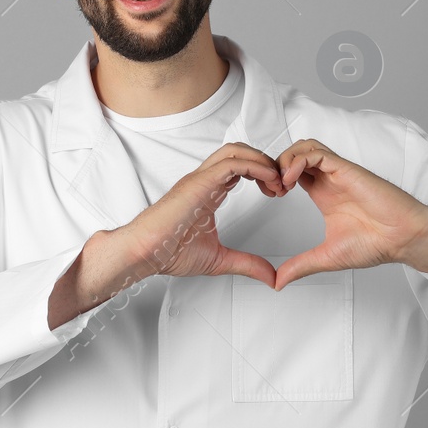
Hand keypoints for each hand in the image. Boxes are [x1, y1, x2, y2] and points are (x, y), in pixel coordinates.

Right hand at [119, 142, 287, 287]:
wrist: (145, 252)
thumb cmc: (168, 252)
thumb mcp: (220, 260)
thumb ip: (247, 264)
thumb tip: (270, 277)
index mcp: (208, 191)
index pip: (240, 168)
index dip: (263, 174)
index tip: (278, 191)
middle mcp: (204, 180)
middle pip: (240, 152)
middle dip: (266, 163)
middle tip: (283, 184)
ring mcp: (201, 178)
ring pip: (236, 150)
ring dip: (262, 161)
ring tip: (277, 181)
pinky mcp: (198, 182)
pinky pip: (231, 162)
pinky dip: (254, 166)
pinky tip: (268, 181)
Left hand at [270, 138, 427, 289]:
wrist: (403, 238)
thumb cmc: (375, 244)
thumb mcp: (326, 257)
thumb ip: (300, 266)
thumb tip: (278, 282)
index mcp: (323, 193)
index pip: (292, 171)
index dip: (274, 178)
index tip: (268, 195)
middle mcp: (329, 179)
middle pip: (295, 154)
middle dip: (275, 165)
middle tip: (269, 188)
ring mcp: (338, 172)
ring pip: (304, 147)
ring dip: (285, 160)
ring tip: (280, 184)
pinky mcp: (347, 169)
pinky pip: (317, 153)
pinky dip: (298, 161)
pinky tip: (290, 181)